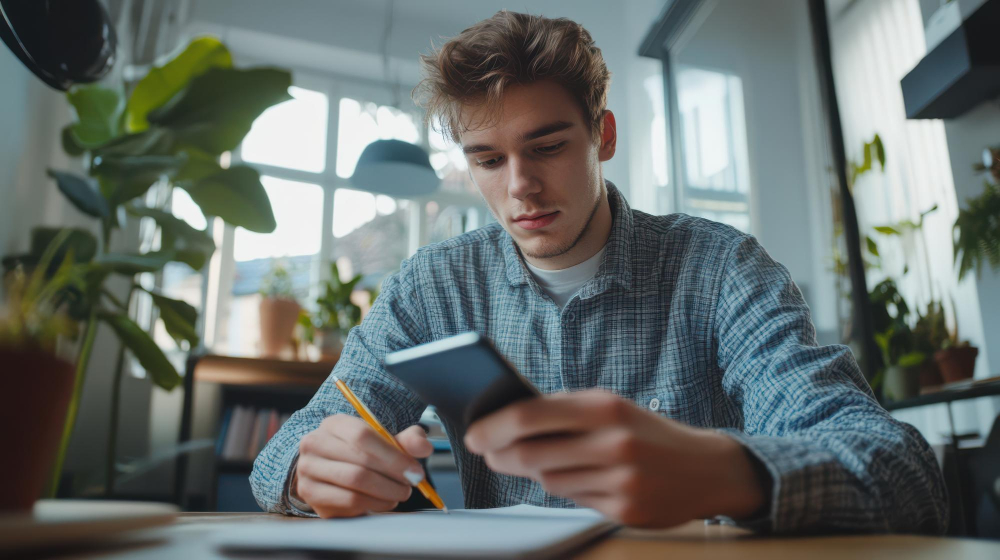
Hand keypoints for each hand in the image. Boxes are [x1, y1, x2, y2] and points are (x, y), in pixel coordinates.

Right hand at [295, 414, 431, 517]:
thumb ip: (407, 440)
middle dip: (393, 477)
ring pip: (355, 486)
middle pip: (360, 464)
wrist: (331, 468)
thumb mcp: (385, 440)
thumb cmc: (362, 452)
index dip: (393, 456)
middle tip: (412, 484)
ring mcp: (309, 471)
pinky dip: (373, 504)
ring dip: (386, 493)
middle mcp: (314, 445)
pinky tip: (384, 501)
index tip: (415, 470)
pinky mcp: (311, 495)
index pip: (362, 436)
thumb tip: (424, 448)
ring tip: (400, 493)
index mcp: (334, 424)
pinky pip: (348, 503)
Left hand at [463, 390, 764, 527]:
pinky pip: (573, 501)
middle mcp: (613, 442)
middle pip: (532, 453)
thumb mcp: (611, 407)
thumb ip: (564, 412)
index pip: (531, 415)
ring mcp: (620, 479)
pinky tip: (569, 477)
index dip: (494, 426)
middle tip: (486, 451)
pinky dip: (565, 489)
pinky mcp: (625, 510)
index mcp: (605, 407)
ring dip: (532, 471)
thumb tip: (506, 421)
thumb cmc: (646, 431)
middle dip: (500, 454)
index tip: (472, 432)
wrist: (706, 467)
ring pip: (548, 480)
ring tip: (527, 460)